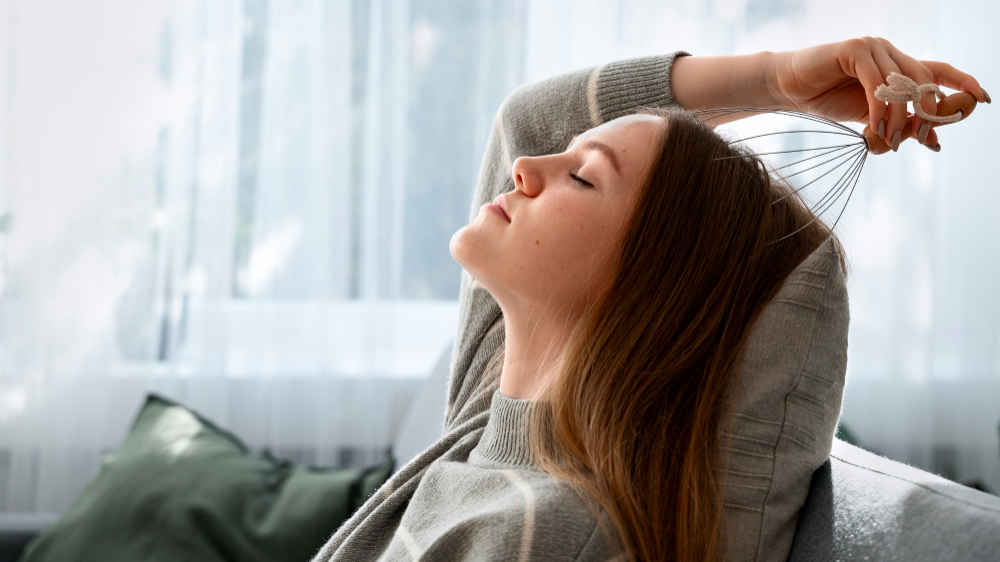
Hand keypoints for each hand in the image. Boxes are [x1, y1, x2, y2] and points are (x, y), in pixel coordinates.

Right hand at [770, 37, 988, 149]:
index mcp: (898, 65)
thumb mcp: (872, 117)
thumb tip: (934, 141)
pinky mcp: (854, 50)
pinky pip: (876, 82)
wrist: (789, 89)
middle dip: (929, 112)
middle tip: (925, 138)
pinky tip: (873, 128)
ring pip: (901, 83)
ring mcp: (874, 47)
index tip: (983, 99)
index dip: (963, 82)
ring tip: (890, 141)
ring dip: (899, 117)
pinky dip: (879, 108)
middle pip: (925, 79)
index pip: (938, 70)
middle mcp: (891, 52)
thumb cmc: (828, 100)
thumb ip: (901, 123)